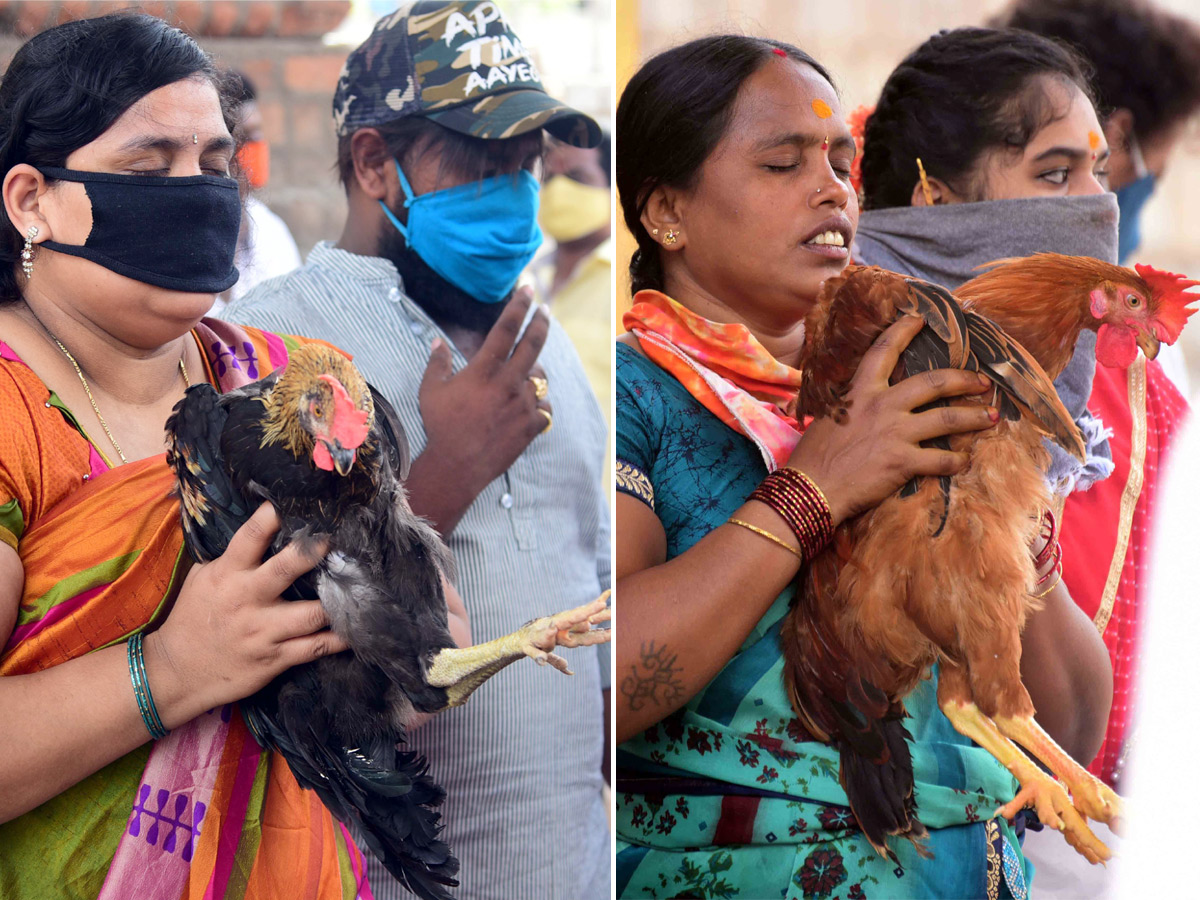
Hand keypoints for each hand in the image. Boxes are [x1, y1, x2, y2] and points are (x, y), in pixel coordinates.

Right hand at [145, 503, 347, 725]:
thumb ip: (230, 556)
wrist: (177, 673)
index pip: (250, 537)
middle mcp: (247, 599)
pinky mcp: (275, 658)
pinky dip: (338, 639)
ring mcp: (263, 631)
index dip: (271, 517)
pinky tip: (356, 629)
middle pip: (285, 569)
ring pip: (311, 613)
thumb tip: (261, 525)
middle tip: (336, 538)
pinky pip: (314, 648)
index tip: (291, 501)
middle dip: (313, 552)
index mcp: (227, 574)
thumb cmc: (192, 618)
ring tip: (361, 585)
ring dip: (339, 601)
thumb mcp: (202, 579)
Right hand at [418, 287, 551, 493]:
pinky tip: (531, 406)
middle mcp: (509, 383)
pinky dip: (540, 405)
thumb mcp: (431, 391)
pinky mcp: (531, 426)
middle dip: (541, 322)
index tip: (527, 289)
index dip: (518, 305)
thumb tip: (436, 342)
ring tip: (527, 373)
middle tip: (545, 310)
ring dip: (535, 372)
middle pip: (533, 344)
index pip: (506, 329)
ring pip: (540, 379)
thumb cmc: (440, 426)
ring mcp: (523, 405)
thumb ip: (437, 363)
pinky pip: (545, 408)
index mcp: (485, 370)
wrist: (457, 466)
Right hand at [789, 316, 997, 524]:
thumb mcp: (829, 417)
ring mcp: (895, 433)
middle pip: (934, 382)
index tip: (921, 319)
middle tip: (982, 382)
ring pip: (947, 418)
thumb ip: (851, 406)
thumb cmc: (813, 456)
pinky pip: (941, 459)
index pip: (884, 351)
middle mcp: (882, 406)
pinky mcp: (902, 462)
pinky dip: (956, 461)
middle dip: (964, 379)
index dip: (904, 331)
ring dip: (975, 417)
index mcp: (860, 391)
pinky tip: (964, 462)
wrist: (810, 488)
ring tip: (993, 417)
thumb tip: (858, 402)